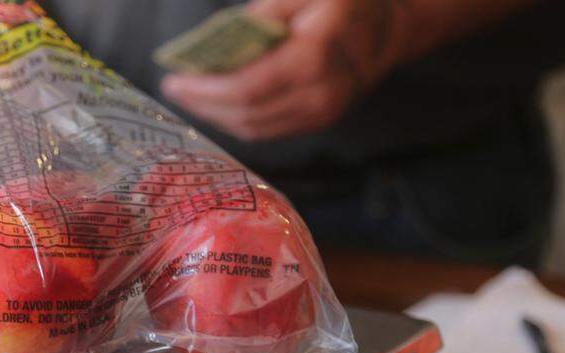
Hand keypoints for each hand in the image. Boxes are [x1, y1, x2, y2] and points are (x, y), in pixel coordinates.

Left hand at [160, 0, 402, 140]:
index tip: (174, 81)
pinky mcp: (318, 121)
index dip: (206, 90)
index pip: (247, 88)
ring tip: (191, 97)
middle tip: (174, 90)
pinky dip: (238, 119)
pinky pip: (269, 128)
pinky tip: (218, 104)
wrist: (390, 28)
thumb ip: (267, 12)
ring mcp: (320, 114)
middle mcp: (318, 95)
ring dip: (217, 116)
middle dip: (204, 105)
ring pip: (255, 128)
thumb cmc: (345, 2)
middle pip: (246, 114)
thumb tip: (226, 37)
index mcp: (314, 58)